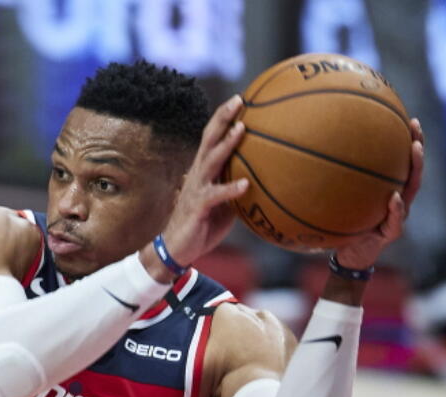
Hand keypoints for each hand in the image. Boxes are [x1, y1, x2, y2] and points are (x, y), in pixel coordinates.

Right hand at [157, 95, 248, 268]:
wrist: (176, 249)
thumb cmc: (203, 225)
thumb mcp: (225, 202)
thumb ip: (239, 187)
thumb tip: (268, 180)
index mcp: (204, 171)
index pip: (212, 138)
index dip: (224, 118)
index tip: (241, 99)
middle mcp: (198, 174)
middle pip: (209, 140)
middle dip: (223, 119)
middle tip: (238, 101)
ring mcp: (196, 190)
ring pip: (211, 162)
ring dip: (226, 145)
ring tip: (241, 130)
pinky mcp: (197, 208)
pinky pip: (215, 196)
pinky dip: (230, 190)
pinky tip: (245, 185)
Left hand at [334, 118, 424, 270]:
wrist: (348, 256)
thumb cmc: (342, 226)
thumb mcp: (336, 203)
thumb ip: (330, 183)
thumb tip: (307, 156)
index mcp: (387, 189)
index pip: (399, 161)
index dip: (406, 140)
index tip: (406, 118)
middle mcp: (398, 198)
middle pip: (412, 169)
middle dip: (416, 145)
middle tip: (414, 126)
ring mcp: (398, 215)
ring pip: (412, 189)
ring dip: (415, 168)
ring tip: (414, 149)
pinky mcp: (391, 233)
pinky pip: (396, 219)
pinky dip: (395, 208)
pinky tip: (393, 197)